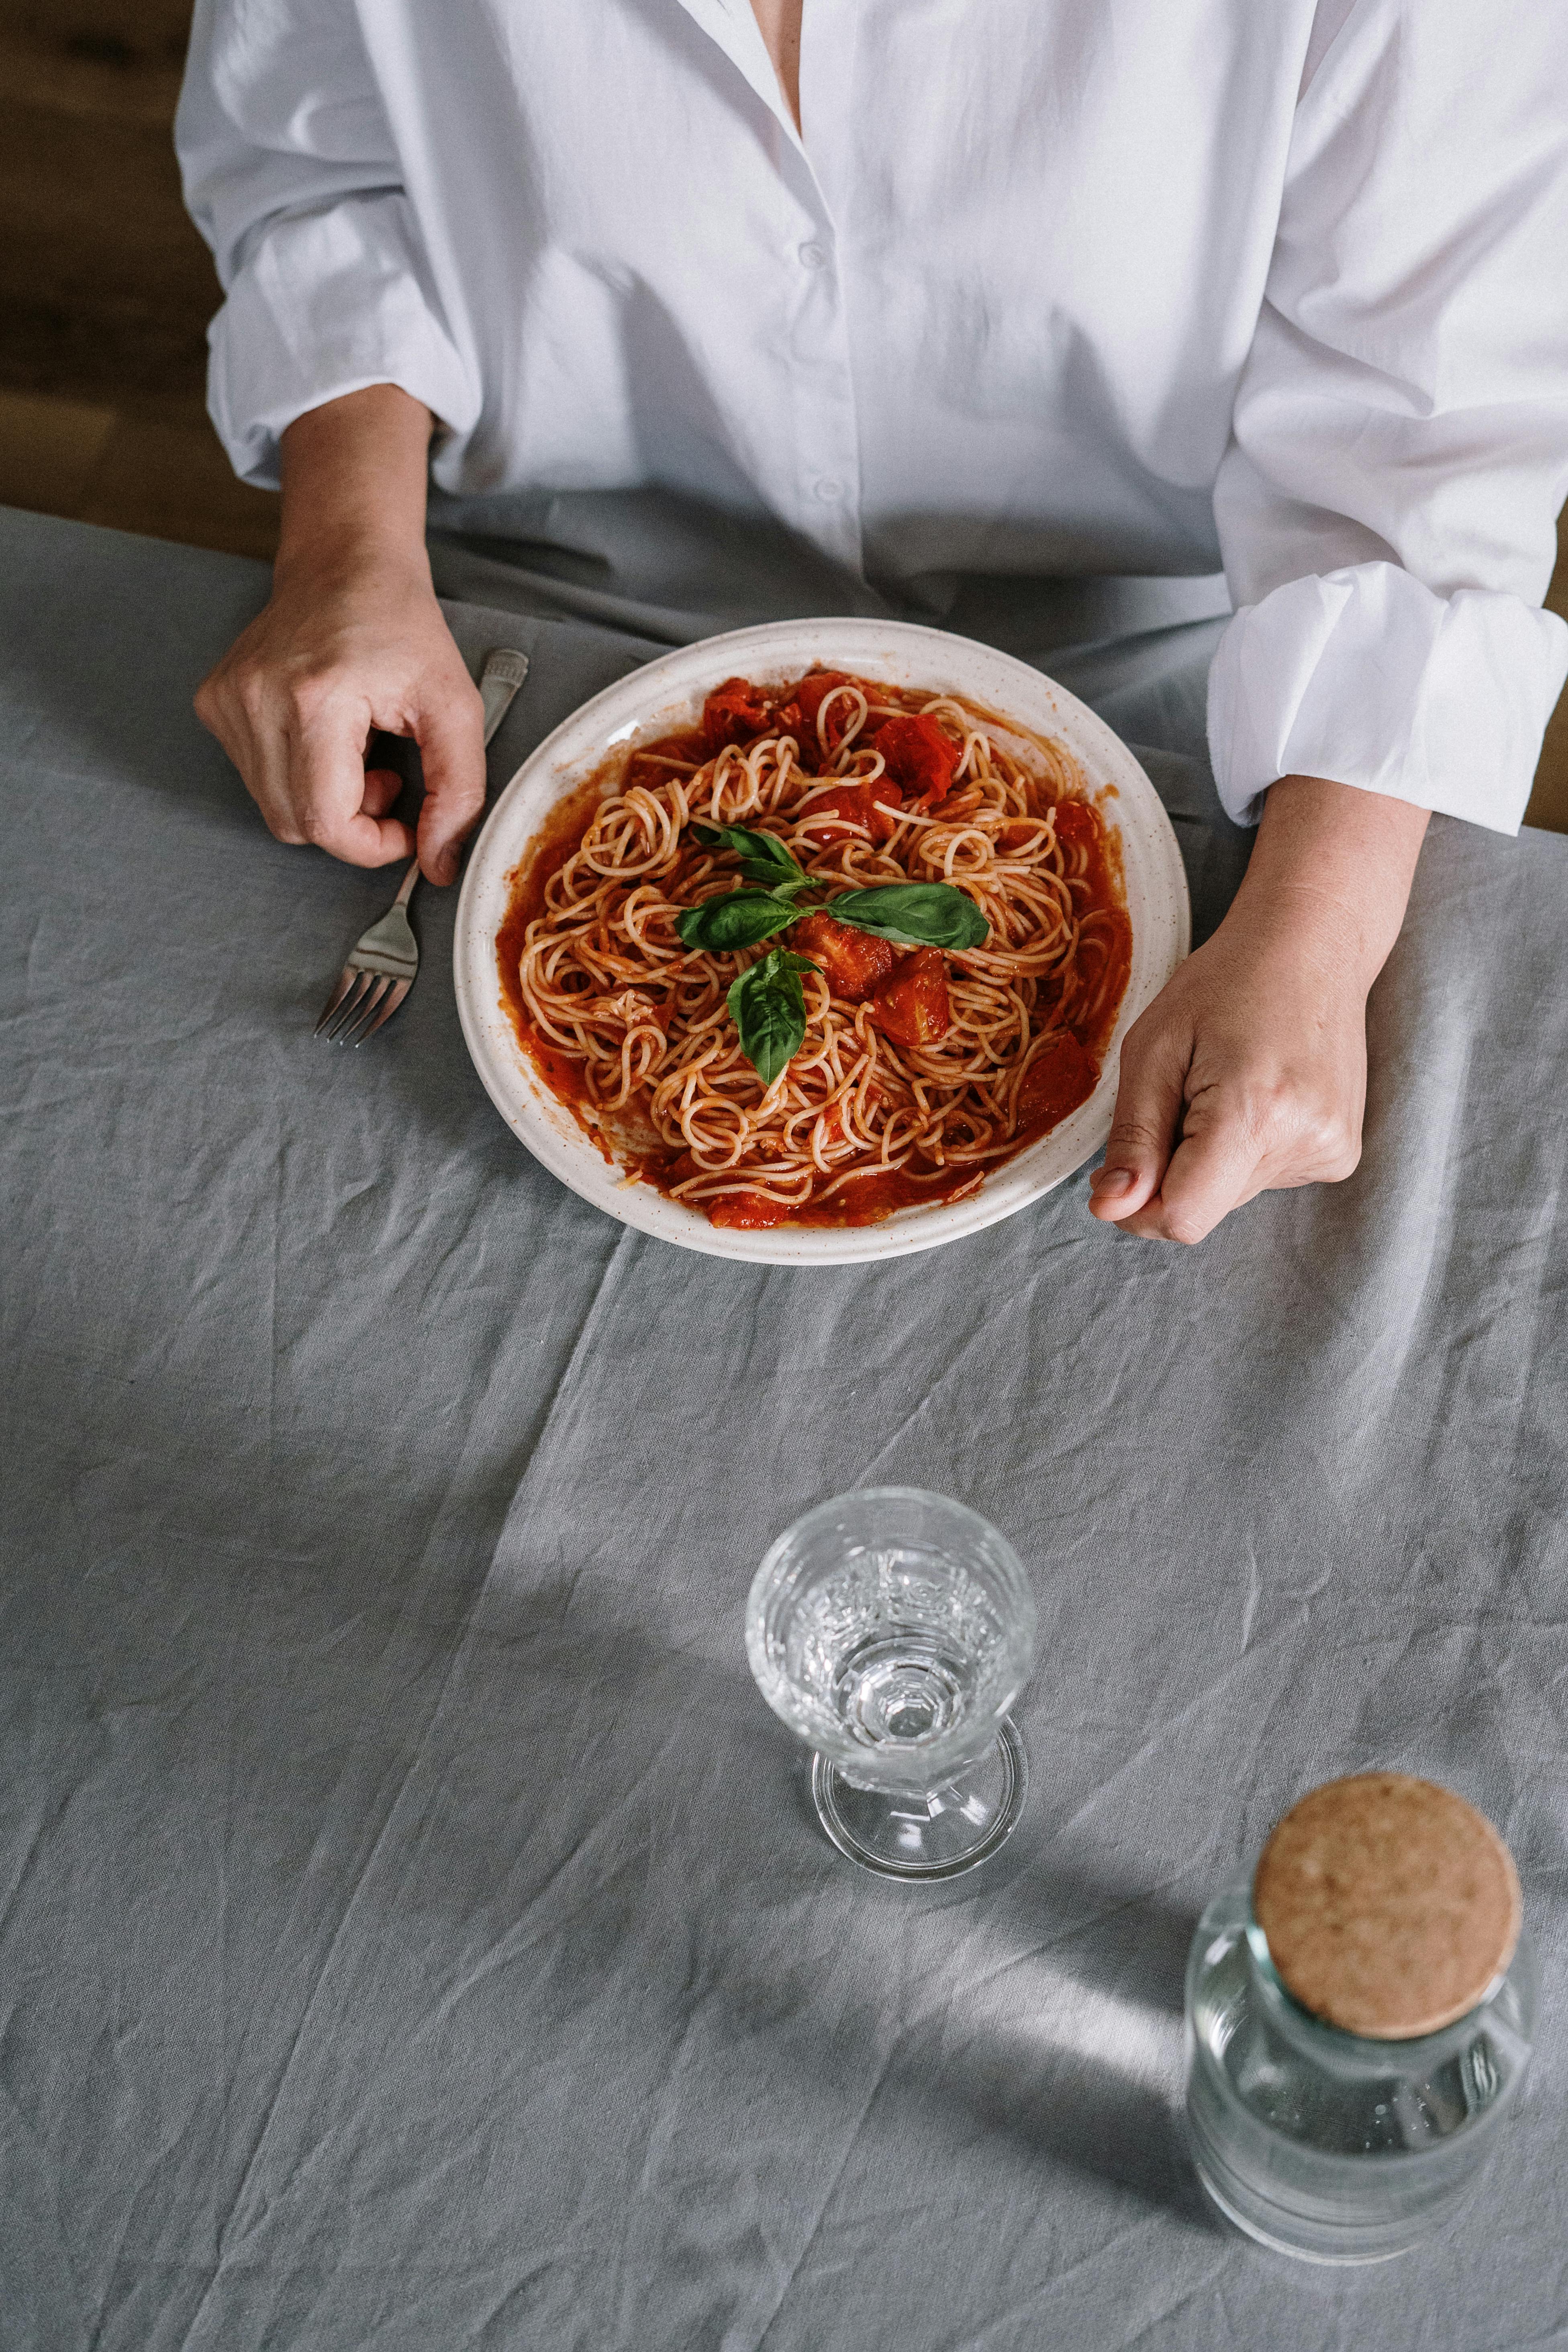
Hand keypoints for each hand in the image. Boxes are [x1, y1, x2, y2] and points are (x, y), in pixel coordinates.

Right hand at [194, 555, 484, 883]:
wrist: (345, 563)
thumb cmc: (401, 626)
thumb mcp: (455, 707)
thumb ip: (458, 792)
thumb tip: (439, 864)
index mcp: (315, 699)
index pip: (326, 822)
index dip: (371, 844)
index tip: (403, 822)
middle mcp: (256, 699)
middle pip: (297, 824)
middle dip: (351, 821)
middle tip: (385, 773)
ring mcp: (227, 700)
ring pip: (275, 808)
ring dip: (324, 799)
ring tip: (357, 749)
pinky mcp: (214, 702)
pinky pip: (256, 778)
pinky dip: (297, 776)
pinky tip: (325, 735)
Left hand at [1088, 775, 1429, 1243]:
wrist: (1313, 945)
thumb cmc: (1225, 983)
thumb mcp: (1153, 1048)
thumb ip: (1133, 1136)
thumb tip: (1109, 1210)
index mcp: (1254, 1111)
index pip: (1183, 1218)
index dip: (1138, 1207)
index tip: (1122, 1168)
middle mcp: (1304, 1140)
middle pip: (1203, 1207)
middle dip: (1173, 1167)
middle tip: (1184, 1093)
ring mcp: (1332, 1149)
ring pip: (1231, 1193)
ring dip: (1209, 1154)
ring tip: (1228, 1082)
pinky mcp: (1342, 1152)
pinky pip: (1265, 1176)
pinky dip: (1244, 1147)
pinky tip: (1258, 1092)